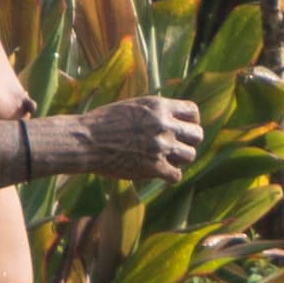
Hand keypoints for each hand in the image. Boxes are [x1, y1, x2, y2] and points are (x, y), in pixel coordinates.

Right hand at [66, 88, 204, 185]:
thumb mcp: (133, 106)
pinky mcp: (153, 168)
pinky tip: (158, 173)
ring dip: (179, 159)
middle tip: (175, 146)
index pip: (192, 111)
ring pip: (190, 156)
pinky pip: (176, 176)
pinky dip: (169, 176)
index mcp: (158, 106)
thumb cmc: (103, 123)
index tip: (182, 128)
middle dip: (188, 141)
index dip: (190, 121)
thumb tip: (172, 118)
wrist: (86, 141)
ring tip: (165, 160)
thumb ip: (155, 111)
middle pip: (197, 135)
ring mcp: (160, 147)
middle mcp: (164, 125)